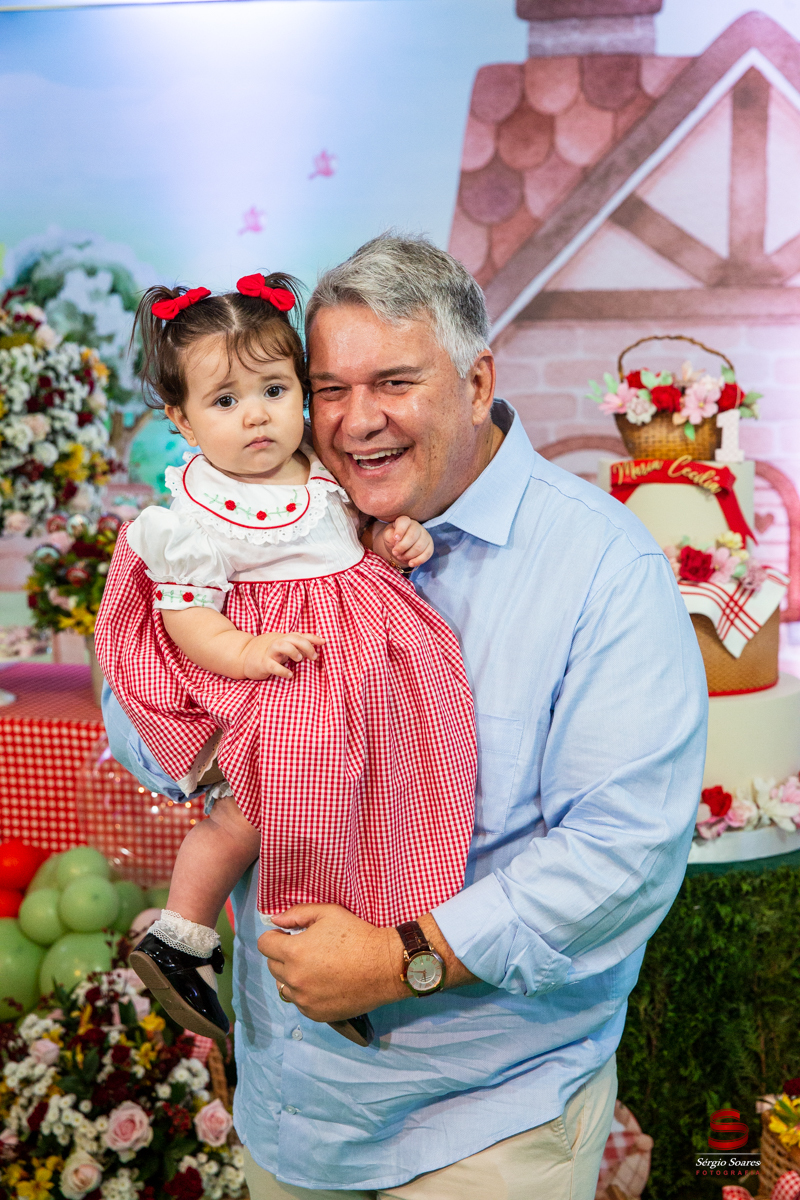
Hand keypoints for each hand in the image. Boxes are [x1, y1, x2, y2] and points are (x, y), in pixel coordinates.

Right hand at [241, 631, 324, 679]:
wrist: (242, 656)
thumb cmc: (266, 652)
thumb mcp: (281, 646)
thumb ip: (294, 646)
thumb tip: (313, 650)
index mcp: (283, 638)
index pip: (300, 635)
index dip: (312, 638)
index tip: (324, 642)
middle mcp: (277, 642)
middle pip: (293, 637)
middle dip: (306, 645)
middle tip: (313, 657)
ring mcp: (269, 652)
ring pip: (282, 645)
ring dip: (293, 651)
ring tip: (299, 660)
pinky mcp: (262, 663)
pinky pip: (273, 665)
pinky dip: (282, 670)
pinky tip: (290, 675)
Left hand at [257, 905, 478, 1021]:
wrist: (384, 966)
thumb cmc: (357, 935)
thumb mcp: (328, 913)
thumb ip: (297, 914)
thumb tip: (275, 921)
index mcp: (293, 952)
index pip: (264, 944)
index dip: (275, 936)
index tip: (289, 935)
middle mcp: (294, 979)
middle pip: (272, 966)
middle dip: (283, 955)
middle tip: (306, 949)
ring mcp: (304, 1000)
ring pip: (284, 986)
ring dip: (292, 975)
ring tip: (314, 967)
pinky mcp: (316, 1014)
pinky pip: (299, 1002)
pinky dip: (305, 992)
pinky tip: (323, 982)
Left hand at [384, 515, 433, 567]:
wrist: (400, 546)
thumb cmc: (393, 538)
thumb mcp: (387, 535)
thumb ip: (389, 535)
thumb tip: (395, 540)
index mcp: (405, 521)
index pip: (404, 522)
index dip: (400, 530)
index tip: (395, 538)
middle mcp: (417, 526)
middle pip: (412, 536)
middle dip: (402, 547)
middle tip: (395, 553)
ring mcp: (425, 536)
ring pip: (419, 547)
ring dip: (408, 555)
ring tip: (401, 557)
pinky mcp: (430, 546)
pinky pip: (427, 554)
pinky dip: (418, 560)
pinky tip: (410, 564)